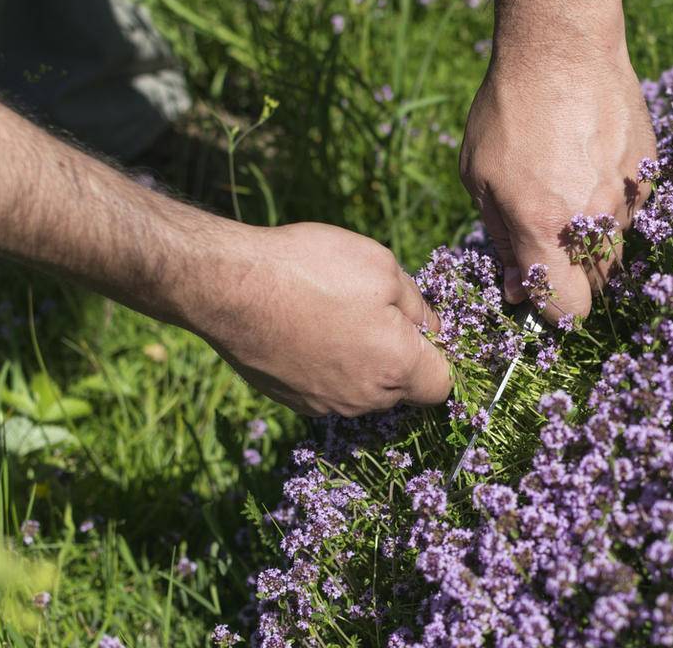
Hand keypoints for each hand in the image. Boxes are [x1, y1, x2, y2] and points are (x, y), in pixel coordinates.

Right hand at [193, 222, 452, 416]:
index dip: (440, 355)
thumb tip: (430, 326)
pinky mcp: (292, 400)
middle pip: (402, 388)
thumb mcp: (382, 267)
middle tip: (374, 311)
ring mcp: (325, 404)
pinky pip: (327, 389)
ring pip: (364, 390)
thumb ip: (417, 304)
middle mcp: (365, 398)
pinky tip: (306, 329)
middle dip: (400, 356)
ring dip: (361, 361)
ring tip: (334, 315)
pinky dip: (326, 365)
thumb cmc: (312, 270)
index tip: (421, 327)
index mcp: (398, 367)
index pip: (443, 384)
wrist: (229, 287)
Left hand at [459, 41, 656, 320]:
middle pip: (597, 287)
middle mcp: (593, 220)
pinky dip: (613, 208)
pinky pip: (632, 213)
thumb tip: (517, 290)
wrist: (563, 46)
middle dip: (574, 279)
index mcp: (544, 227)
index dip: (555, 312)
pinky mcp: (649, 174)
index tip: (542, 295)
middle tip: (549, 241)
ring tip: (569, 195)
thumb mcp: (479, 177)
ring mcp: (627, 197)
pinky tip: (591, 171)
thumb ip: (503, 241)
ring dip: (594, 243)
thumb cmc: (509, 109)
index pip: (568, 310)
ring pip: (618, 251)